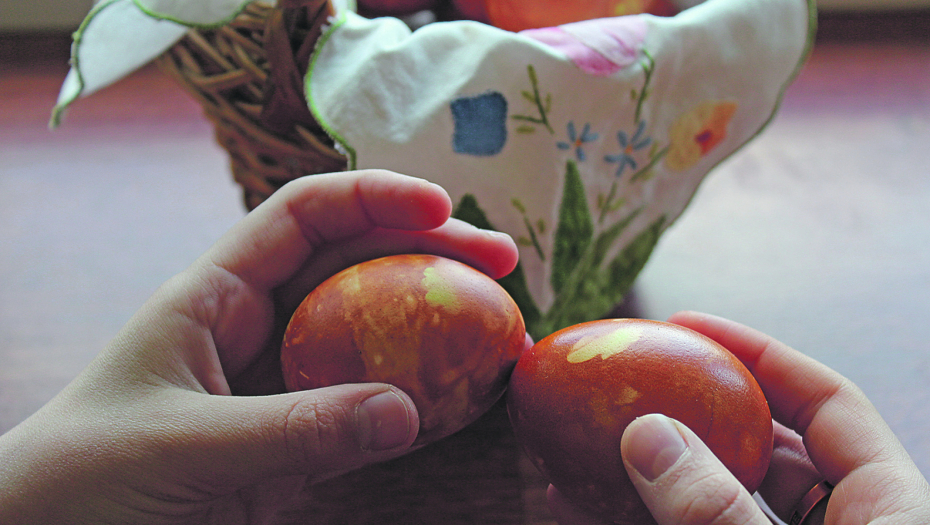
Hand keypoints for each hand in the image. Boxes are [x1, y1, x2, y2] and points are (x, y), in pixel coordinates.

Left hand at [0, 170, 518, 524]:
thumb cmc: (82, 482)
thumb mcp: (182, 446)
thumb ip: (292, 431)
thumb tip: (408, 412)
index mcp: (215, 295)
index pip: (303, 217)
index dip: (374, 197)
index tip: (442, 207)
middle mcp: (258, 329)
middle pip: (357, 266)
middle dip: (430, 254)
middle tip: (504, 265)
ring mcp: (283, 387)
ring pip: (373, 336)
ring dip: (436, 328)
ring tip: (501, 330)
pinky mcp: (297, 444)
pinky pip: (368, 410)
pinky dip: (418, 402)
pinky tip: (463, 400)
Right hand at [548, 311, 929, 524]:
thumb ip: (721, 509)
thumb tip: (648, 434)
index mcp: (887, 507)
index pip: (827, 400)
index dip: (760, 352)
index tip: (689, 325)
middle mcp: (840, 524)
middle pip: (761, 443)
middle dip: (688, 411)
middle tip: (627, 381)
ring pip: (712, 498)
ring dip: (643, 475)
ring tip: (579, 449)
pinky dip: (632, 520)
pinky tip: (577, 507)